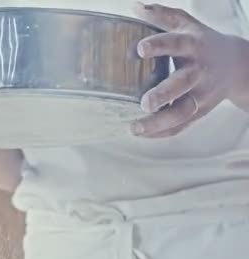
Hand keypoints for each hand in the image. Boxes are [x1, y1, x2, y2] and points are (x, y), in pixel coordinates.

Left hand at [131, 2, 248, 136]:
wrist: (237, 65)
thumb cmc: (201, 42)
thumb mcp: (186, 24)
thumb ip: (161, 15)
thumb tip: (135, 6)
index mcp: (193, 46)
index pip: (176, 43)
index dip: (158, 45)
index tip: (139, 49)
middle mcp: (199, 72)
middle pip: (183, 84)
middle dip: (164, 94)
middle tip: (144, 103)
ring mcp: (201, 95)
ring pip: (182, 112)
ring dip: (158, 123)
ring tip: (134, 128)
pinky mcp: (199, 112)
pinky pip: (181, 126)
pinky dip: (161, 133)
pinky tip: (142, 134)